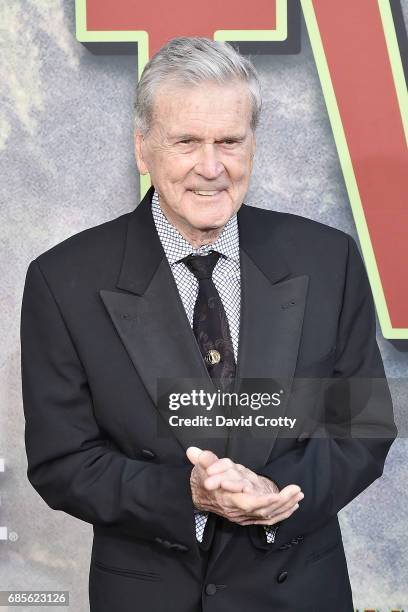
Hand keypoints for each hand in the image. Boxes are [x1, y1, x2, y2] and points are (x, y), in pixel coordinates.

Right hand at [186, 447, 303, 525]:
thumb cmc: (204, 479)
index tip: (275, 496)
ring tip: (298, 494)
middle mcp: (236, 511)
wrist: (201, 496)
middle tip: (296, 490)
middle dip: (281, 502)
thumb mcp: (202, 468)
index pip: (245, 503)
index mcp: (226, 499)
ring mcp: (244, 516)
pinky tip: (294, 505)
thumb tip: (194, 452)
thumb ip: (202, 460)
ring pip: (268, 515)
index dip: (260, 502)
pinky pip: (268, 519)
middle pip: (262, 510)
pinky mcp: (249, 517)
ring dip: (285, 506)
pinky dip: (282, 513)